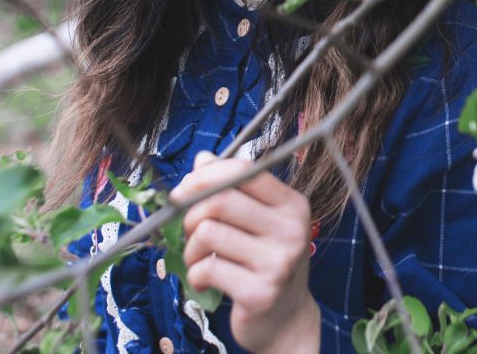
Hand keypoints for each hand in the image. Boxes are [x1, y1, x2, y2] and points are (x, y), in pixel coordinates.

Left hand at [169, 152, 319, 353]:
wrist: (285, 318)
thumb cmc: (265, 262)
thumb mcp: (257, 221)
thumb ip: (232, 189)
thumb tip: (203, 159)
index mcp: (292, 204)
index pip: (243, 171)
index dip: (205, 175)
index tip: (184, 190)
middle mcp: (291, 229)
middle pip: (220, 200)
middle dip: (190, 214)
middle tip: (189, 230)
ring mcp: (278, 262)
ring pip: (208, 233)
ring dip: (191, 249)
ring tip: (199, 259)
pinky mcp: (260, 292)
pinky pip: (207, 269)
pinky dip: (195, 275)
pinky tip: (205, 281)